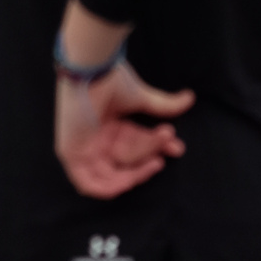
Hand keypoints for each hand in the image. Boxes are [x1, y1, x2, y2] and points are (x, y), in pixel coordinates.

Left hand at [53, 4, 192, 198]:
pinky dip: (109, 188)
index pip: (134, 144)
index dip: (156, 147)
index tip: (176, 146)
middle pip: (128, 158)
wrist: (91, 72)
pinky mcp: (71, 155)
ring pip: (114, 173)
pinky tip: (131, 180)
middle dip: (152, 156)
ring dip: (137, 172)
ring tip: (156, 161)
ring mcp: (83, 148)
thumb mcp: (140, 97)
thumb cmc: (110, 80)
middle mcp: (98, 138)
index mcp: (110, 125)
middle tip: (170, 146)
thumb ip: (163, 105)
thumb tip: (189, 98)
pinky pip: (88, 184)